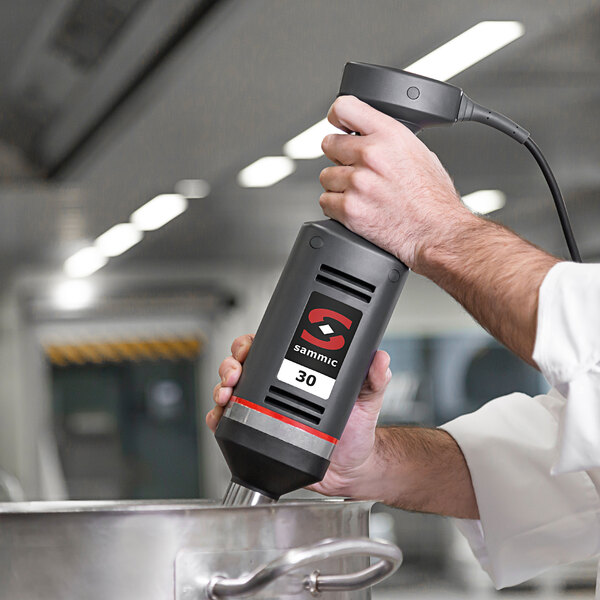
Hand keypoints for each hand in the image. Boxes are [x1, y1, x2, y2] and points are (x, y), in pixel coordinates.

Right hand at [207, 334, 391, 498]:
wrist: (351, 469)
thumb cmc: (356, 430)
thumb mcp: (368, 399)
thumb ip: (375, 378)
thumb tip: (380, 358)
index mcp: (297, 372)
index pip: (268, 349)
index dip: (251, 344)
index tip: (248, 348)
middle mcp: (275, 389)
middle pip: (242, 366)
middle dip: (230, 365)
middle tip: (235, 373)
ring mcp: (263, 412)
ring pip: (231, 391)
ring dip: (221, 389)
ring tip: (226, 395)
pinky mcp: (257, 436)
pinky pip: (230, 425)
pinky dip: (218, 419)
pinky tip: (220, 418)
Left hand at [319, 95, 476, 271]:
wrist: (437, 231)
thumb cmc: (433, 199)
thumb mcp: (420, 153)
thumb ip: (389, 140)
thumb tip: (369, 136)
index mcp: (390, 135)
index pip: (344, 108)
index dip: (337, 117)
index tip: (338, 125)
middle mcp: (371, 155)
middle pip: (329, 144)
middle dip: (340, 157)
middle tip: (356, 171)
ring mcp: (358, 182)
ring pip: (326, 176)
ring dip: (338, 185)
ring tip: (361, 194)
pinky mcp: (349, 209)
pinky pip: (325, 201)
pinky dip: (336, 207)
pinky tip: (356, 208)